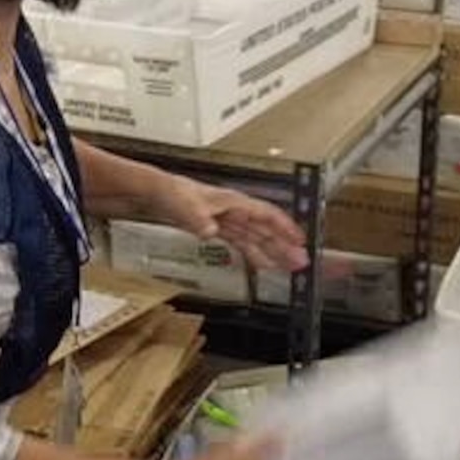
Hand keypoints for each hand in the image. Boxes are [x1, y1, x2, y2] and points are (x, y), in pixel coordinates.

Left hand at [151, 175, 309, 273]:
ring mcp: (229, 220)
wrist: (159, 192)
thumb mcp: (186, 206)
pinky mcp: (220, 229)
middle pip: (266, 229)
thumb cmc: (174, 192)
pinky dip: (254, 254)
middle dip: (284, 246)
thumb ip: (199, 219)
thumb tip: (210, 230)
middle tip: (301, 262)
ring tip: (289, 267)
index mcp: (234, 202)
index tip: (300, 241)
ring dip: (273, 252)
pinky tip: (263, 265)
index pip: (266, 215)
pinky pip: (243, 243)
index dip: (285, 227)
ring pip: (257, 238)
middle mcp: (236, 211)